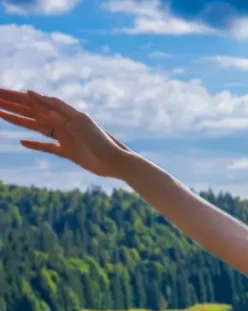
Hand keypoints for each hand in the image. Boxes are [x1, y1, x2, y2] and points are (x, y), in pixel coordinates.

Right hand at [0, 89, 133, 178]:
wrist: (116, 161)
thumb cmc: (101, 140)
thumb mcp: (78, 120)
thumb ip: (56, 106)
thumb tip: (30, 93)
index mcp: (62, 113)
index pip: (32, 102)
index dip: (14, 97)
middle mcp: (60, 123)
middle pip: (30, 111)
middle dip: (11, 105)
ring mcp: (63, 137)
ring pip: (34, 127)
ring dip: (17, 120)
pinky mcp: (68, 152)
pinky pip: (47, 147)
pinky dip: (34, 144)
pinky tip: (21, 142)